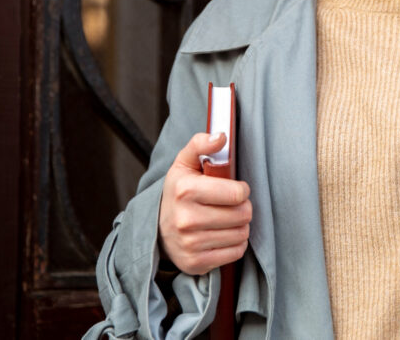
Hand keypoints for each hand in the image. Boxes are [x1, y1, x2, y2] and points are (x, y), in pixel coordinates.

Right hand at [158, 132, 251, 274]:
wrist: (156, 228)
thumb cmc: (179, 191)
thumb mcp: (185, 163)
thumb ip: (201, 144)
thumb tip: (221, 137)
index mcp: (186, 190)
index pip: (237, 193)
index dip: (241, 190)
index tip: (235, 189)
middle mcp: (186, 219)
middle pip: (243, 214)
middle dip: (243, 207)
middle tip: (232, 205)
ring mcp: (190, 244)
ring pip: (242, 234)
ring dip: (240, 226)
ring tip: (226, 219)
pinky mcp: (196, 263)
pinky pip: (236, 252)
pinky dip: (235, 244)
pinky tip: (222, 235)